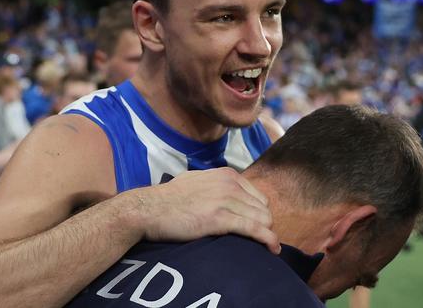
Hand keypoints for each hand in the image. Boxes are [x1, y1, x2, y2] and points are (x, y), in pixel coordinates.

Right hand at [126, 167, 279, 253]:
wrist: (150, 208)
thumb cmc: (168, 198)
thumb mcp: (196, 180)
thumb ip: (214, 184)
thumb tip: (224, 192)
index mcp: (226, 175)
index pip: (258, 196)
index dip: (259, 213)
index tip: (256, 226)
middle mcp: (230, 185)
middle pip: (263, 208)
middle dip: (264, 225)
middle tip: (258, 239)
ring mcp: (226, 201)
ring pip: (262, 219)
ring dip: (267, 234)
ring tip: (267, 247)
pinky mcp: (220, 219)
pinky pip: (254, 229)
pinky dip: (267, 239)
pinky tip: (273, 249)